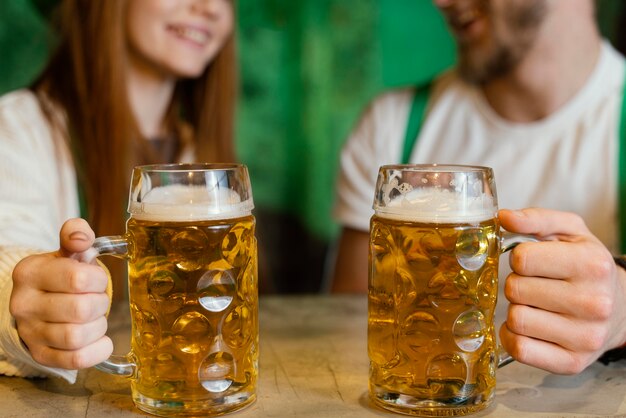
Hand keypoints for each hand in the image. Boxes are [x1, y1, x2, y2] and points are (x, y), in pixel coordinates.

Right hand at [10, 218, 112, 369]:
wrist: (38, 302)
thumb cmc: (61, 276)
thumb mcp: (67, 252)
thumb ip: (76, 235)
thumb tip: (82, 237)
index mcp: (30, 272)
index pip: (78, 278)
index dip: (98, 279)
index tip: (96, 280)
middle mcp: (24, 304)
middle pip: (81, 310)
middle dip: (100, 304)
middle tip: (97, 300)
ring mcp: (30, 332)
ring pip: (77, 337)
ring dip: (98, 327)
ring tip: (95, 318)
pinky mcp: (41, 355)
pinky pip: (76, 360)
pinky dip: (97, 350)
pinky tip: (100, 339)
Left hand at [498, 208, 625, 373]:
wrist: (620, 308)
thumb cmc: (585, 265)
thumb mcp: (569, 232)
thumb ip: (535, 219)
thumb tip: (503, 217)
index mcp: (592, 264)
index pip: (522, 259)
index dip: (519, 258)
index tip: (532, 262)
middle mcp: (594, 303)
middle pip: (515, 290)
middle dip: (516, 284)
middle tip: (533, 285)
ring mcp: (585, 337)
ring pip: (515, 321)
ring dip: (516, 310)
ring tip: (535, 305)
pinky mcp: (572, 363)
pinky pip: (519, 350)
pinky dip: (513, 338)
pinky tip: (529, 327)